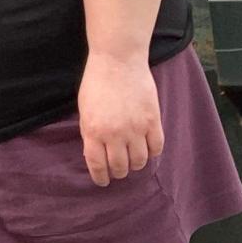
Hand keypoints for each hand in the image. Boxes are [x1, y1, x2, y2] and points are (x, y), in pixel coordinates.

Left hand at [77, 53, 163, 186]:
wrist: (118, 61)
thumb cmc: (96, 82)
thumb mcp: (84, 109)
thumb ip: (90, 132)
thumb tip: (96, 153)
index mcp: (93, 130)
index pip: (97, 164)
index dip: (100, 177)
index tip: (102, 182)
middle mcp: (115, 134)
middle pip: (120, 166)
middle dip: (118, 172)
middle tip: (118, 171)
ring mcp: (136, 128)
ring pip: (140, 161)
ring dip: (136, 165)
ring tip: (133, 161)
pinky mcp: (153, 121)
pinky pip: (157, 147)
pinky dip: (153, 153)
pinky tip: (148, 150)